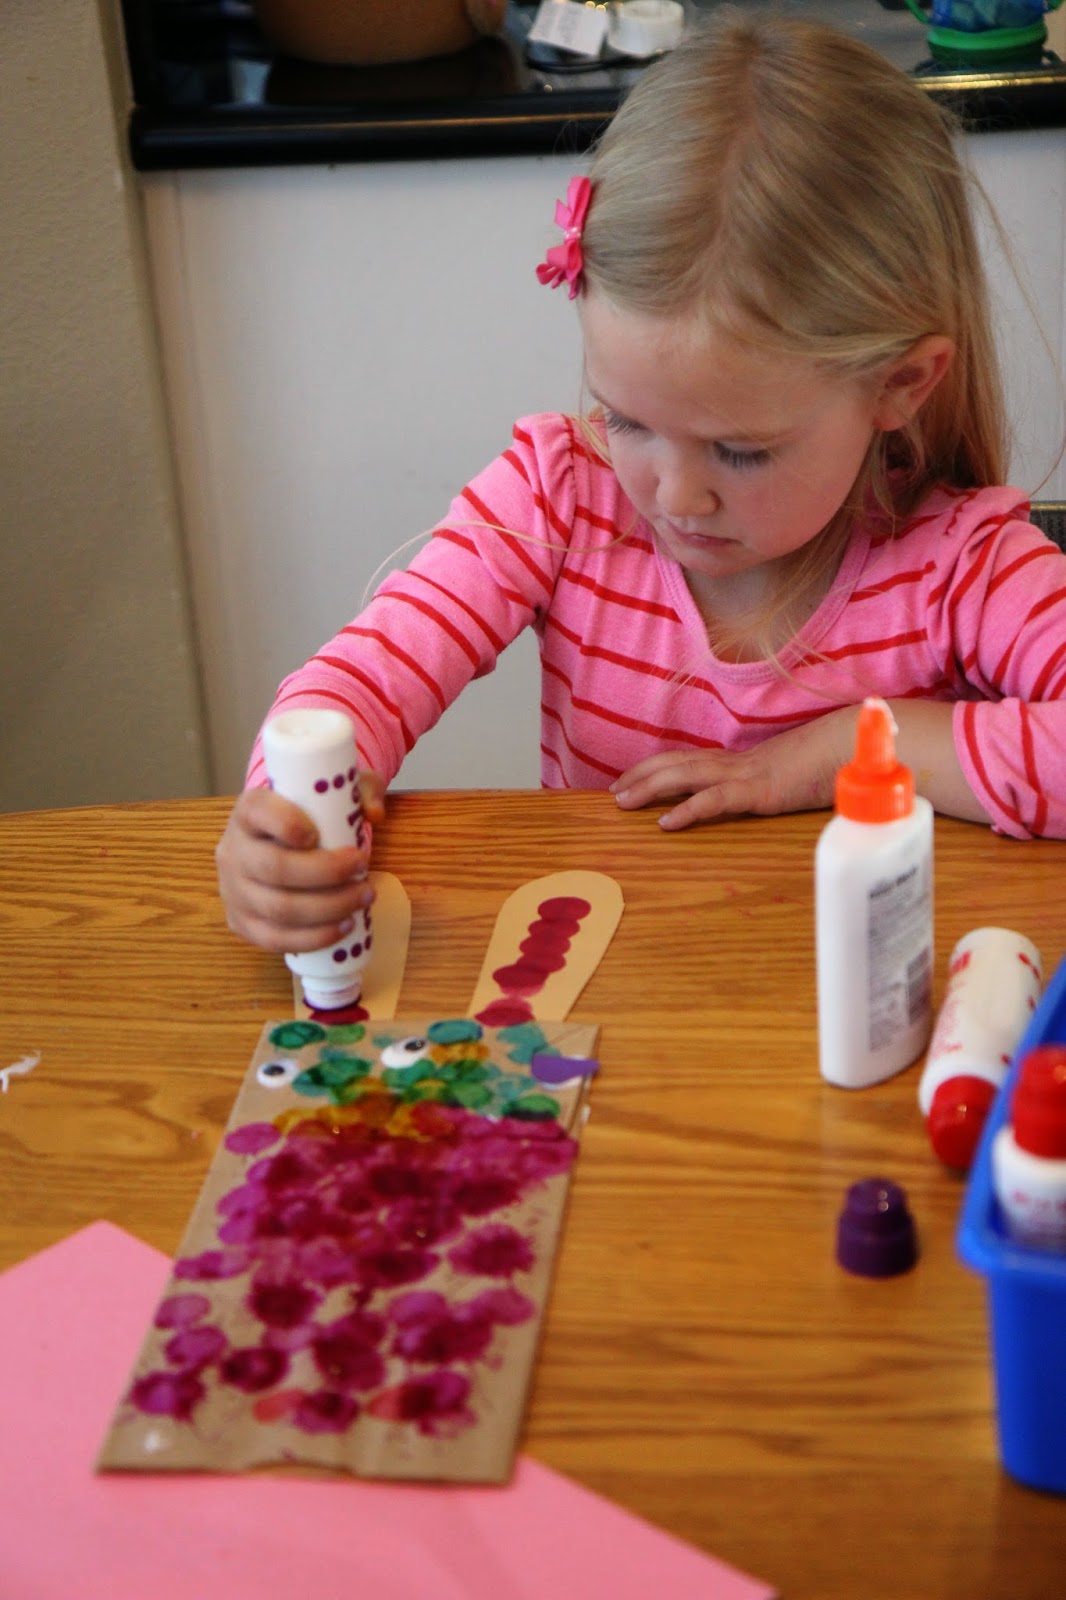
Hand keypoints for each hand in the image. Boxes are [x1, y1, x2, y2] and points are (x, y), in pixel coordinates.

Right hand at [215, 771, 385, 951]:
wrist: (276, 845)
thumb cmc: (308, 817)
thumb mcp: (334, 793)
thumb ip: (359, 791)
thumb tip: (375, 814)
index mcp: (248, 811)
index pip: (258, 811)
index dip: (287, 823)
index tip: (320, 833)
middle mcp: (233, 850)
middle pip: (274, 868)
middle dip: (326, 874)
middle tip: (363, 869)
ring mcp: (232, 890)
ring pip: (278, 908)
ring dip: (329, 908)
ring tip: (363, 898)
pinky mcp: (240, 922)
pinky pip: (273, 938)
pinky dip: (313, 937)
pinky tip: (343, 926)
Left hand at [611, 712, 853, 829]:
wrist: (857, 747)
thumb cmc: (832, 762)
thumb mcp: (793, 776)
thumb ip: (774, 784)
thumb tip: (765, 793)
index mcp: (743, 760)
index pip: (689, 759)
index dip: (657, 767)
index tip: (631, 778)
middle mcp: (737, 762)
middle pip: (677, 763)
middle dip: (641, 775)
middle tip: (613, 791)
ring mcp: (746, 775)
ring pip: (685, 776)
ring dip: (650, 788)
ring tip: (622, 801)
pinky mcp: (759, 791)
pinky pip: (715, 800)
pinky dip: (687, 810)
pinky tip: (664, 823)